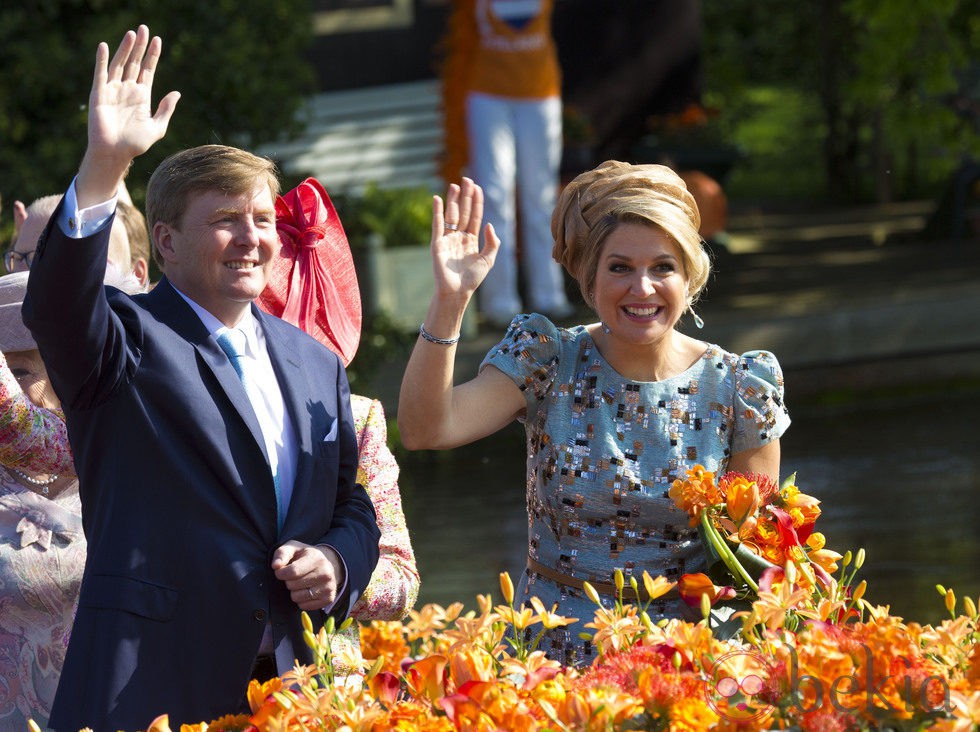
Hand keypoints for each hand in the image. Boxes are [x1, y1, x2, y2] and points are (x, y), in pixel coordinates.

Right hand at [77, 25, 180, 206]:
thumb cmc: (135, 144)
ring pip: (120, 64)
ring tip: (132, 33)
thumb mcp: (157, 127)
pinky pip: (101, 74)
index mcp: (142, 96)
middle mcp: (127, 90)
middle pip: (134, 63)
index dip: (152, 55)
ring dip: (125, 49)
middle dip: (139, 46)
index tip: (157, 40)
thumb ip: (166, 110)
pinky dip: (103, 60)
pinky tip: (105, 46)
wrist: (115, 154)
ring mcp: (113, 90)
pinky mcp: (100, 94)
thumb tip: (177, 93)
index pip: (148, 70)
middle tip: (144, 28)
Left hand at [272, 540, 344, 610]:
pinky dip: (301, 600)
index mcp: (317, 559)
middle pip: (292, 585)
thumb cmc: (305, 557)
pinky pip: (303, 606)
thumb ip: (282, 554)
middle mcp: (326, 574)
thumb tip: (276, 566)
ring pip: (297, 597)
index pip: (292, 572)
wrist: (327, 565)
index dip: (281, 573)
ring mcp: (328, 588)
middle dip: (288, 581)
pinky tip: (306, 590)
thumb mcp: (293, 548)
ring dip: (294, 591)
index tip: (281, 571)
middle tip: (295, 576)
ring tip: (300, 583)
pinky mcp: (328, 599)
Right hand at [430, 177, 499, 299]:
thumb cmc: (472, 279)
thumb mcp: (488, 260)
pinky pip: (437, 224)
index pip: (475, 216)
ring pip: (451, 215)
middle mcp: (458, 237)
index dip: (476, 202)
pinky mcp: (437, 243)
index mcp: (470, 239)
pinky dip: (437, 211)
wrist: (457, 292)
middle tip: (467, 179)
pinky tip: (438, 199)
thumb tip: (489, 224)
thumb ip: (492, 243)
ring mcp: (447, 239)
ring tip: (455, 185)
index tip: (477, 187)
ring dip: (453, 200)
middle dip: (465, 196)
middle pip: (463, 211)